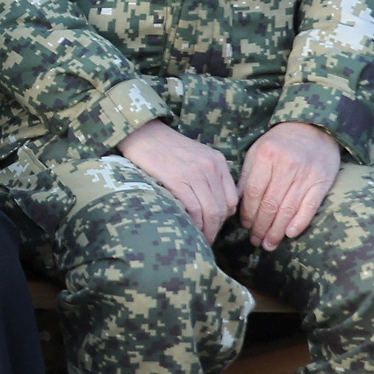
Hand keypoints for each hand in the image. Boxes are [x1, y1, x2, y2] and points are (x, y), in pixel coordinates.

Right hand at [117, 119, 237, 239]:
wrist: (141, 133)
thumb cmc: (165, 148)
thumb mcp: (195, 155)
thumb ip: (208, 175)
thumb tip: (213, 205)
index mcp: (217, 161)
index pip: (232, 199)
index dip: (223, 218)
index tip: (212, 227)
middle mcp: (210, 167)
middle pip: (222, 208)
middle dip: (215, 229)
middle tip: (205, 240)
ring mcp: (194, 173)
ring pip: (210, 211)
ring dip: (206, 231)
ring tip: (197, 240)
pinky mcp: (177, 179)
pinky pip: (193, 209)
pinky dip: (193, 224)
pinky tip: (187, 229)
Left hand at [236, 121, 339, 250]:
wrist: (314, 127)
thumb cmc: (280, 142)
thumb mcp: (258, 150)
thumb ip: (247, 175)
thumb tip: (235, 202)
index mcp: (266, 156)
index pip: (253, 192)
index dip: (247, 213)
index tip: (244, 226)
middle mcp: (286, 166)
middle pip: (270, 204)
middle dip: (260, 227)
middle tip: (255, 242)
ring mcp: (305, 174)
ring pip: (287, 209)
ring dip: (276, 231)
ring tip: (269, 244)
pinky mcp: (322, 181)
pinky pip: (309, 206)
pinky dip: (299, 222)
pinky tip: (290, 234)